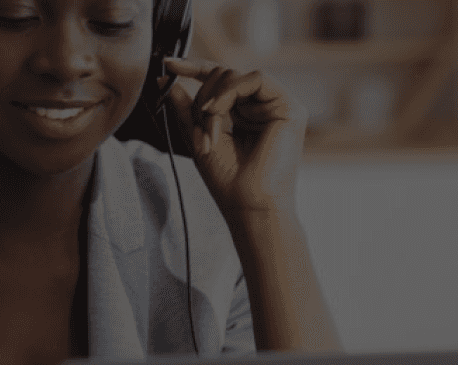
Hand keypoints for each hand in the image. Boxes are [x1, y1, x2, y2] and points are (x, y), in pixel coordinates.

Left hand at [162, 58, 308, 213]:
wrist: (250, 207)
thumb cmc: (228, 182)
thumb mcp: (198, 138)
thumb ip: (186, 109)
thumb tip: (167, 79)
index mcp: (245, 114)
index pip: (220, 81)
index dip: (194, 68)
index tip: (169, 64)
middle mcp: (263, 107)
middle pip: (224, 75)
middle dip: (201, 96)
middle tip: (198, 123)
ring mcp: (278, 106)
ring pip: (236, 76)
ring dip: (213, 99)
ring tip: (208, 126)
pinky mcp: (290, 107)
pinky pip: (255, 78)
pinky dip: (229, 92)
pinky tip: (216, 111)